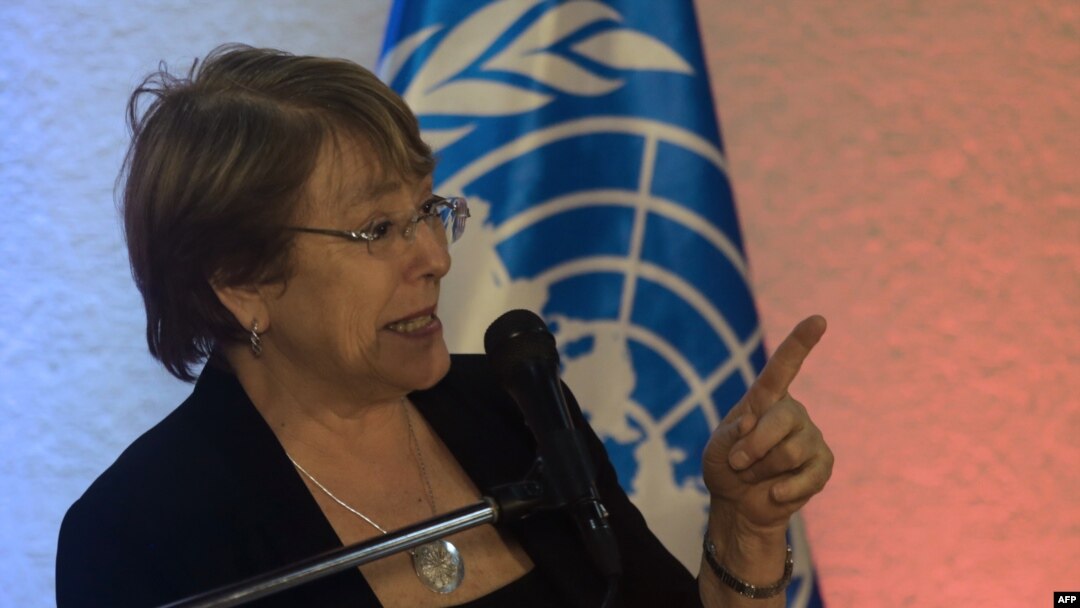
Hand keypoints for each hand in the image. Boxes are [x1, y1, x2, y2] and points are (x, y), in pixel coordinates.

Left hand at [702, 315, 832, 535]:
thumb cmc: (727, 468)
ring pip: (791, 451)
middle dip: (754, 446)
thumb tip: (752, 423)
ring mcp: (811, 437)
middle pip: (782, 419)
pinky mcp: (822, 465)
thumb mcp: (717, 449)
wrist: (739, 504)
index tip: (818, 320)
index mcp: (765, 399)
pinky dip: (785, 489)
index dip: (800, 343)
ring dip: (762, 469)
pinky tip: (774, 492)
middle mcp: (792, 412)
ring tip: (754, 475)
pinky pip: (809, 476)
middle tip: (737, 463)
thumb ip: (731, 433)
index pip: (783, 367)